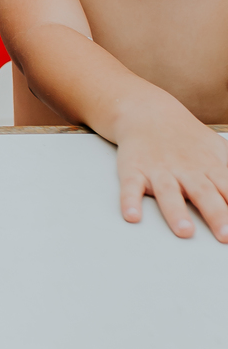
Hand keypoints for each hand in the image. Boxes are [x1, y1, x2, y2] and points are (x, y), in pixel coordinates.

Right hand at [116, 111, 227, 240]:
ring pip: (168, 192)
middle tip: (225, 235)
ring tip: (184, 231)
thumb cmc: (189, 141)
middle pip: (203, 193)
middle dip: (216, 214)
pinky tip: (132, 216)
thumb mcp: (220, 151)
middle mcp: (187, 170)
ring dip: (176, 211)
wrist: (149, 113)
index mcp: (211, 167)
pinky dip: (130, 201)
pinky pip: (130, 187)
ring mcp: (159, 170)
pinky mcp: (134, 171)